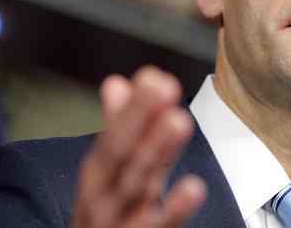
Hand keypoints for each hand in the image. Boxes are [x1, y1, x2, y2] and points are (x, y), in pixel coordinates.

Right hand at [72, 66, 206, 227]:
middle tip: (162, 85)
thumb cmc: (110, 215)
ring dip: (156, 153)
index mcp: (98, 178)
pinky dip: (174, 209)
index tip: (154, 76)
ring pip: (137, 187)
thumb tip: (116, 82)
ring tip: (177, 120)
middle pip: (120, 156)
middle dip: (139, 120)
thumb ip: (119, 128)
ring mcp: (118, 225)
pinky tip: (193, 187)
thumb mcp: (113, 174)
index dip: (133, 109)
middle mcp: (102, 200)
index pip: (113, 138)